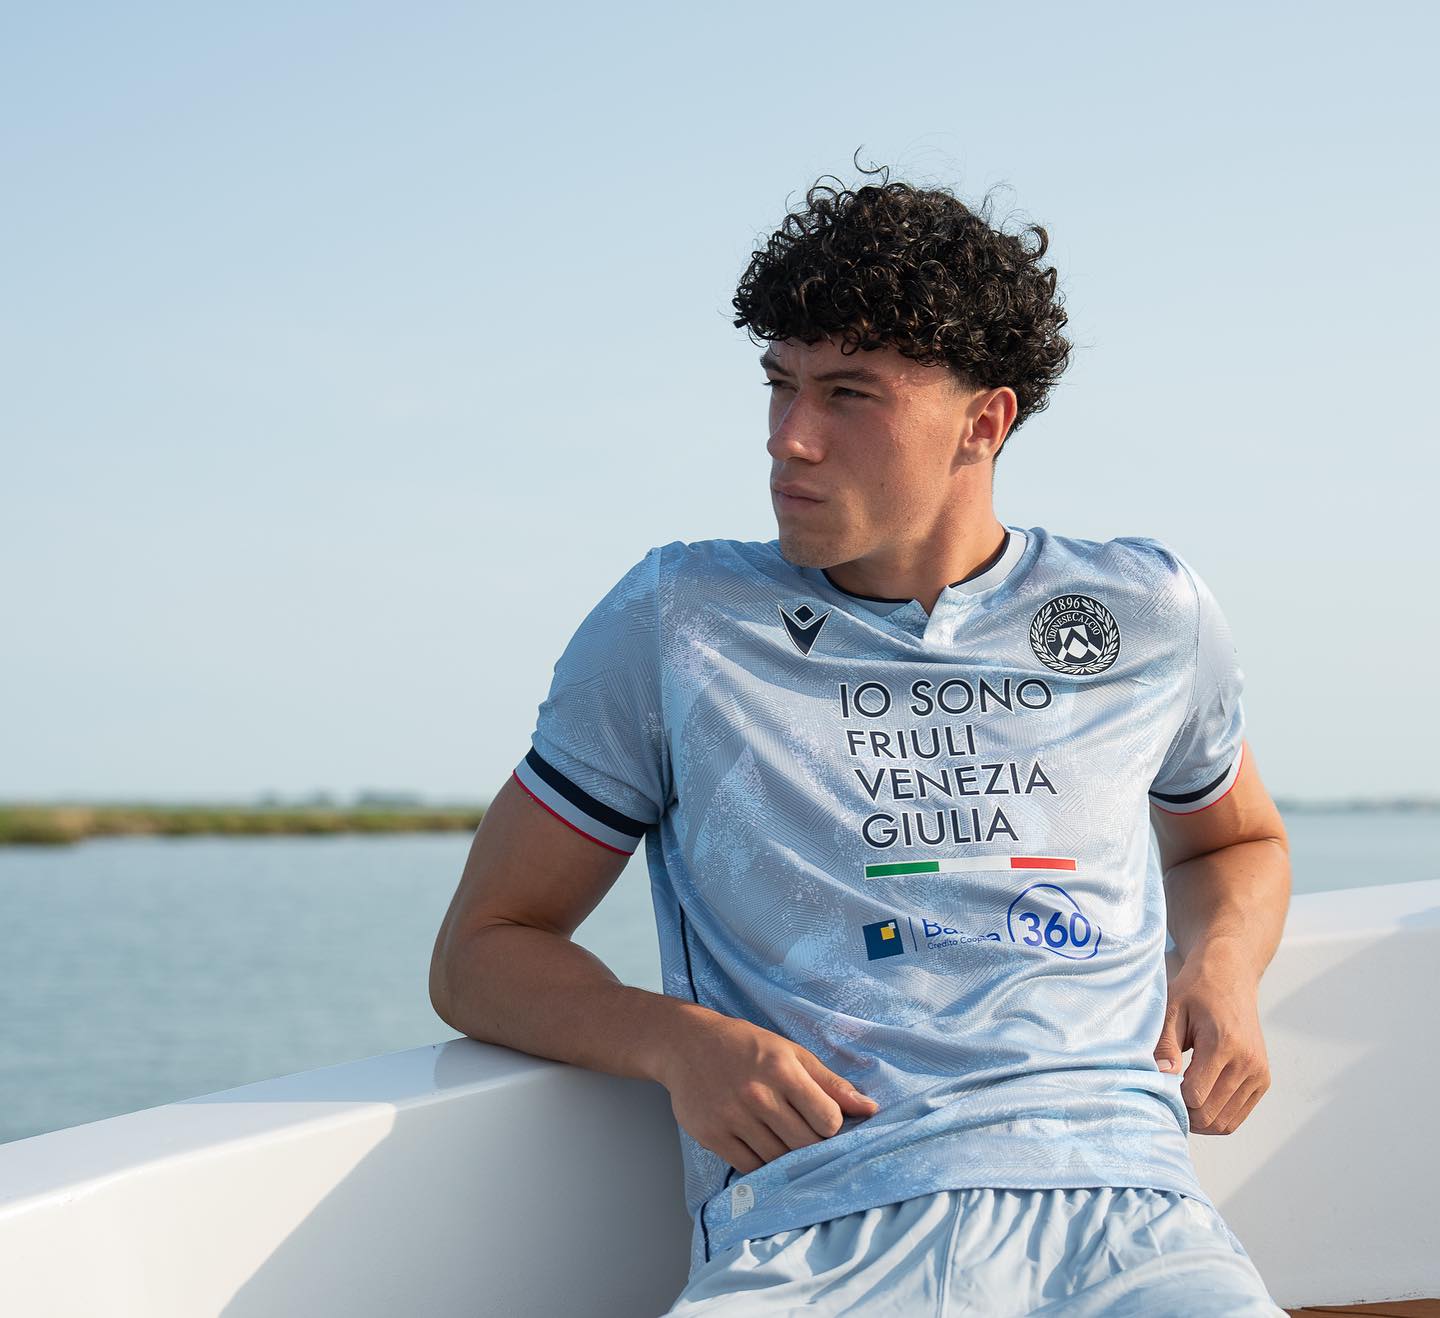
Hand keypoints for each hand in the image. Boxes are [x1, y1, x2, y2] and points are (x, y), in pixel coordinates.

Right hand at [656, 1009, 879, 1172]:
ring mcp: (732, 1117)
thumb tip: (870, 1109)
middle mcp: (757, 1094)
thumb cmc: (746, 1046)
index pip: (828, 1120)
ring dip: (787, 1156)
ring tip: (783, 1139)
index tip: (823, 1119)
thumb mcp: (790, 1053)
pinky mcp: (712, 1135)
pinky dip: (762, 1165)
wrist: (686, 1044)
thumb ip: (830, 1083)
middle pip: (805, 1144)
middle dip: (813, 1144)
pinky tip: (762, 1147)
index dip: (832, 1125)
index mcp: (782, 1069)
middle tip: (805, 1134)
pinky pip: (750, 1167)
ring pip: (778, 1160)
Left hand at [1154, 953, 1271, 1134]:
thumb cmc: (1195, 991)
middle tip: (1165, 1100)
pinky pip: (1238, 1115)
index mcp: (1223, 1044)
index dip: (1173, 1098)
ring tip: (1181, 1102)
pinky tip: (1199, 1101)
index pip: (1196, 1095)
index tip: (1158, 1087)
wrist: (1230, 977)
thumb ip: (1165, 1045)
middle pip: (1211, 1115)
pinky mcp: (1263, 1080)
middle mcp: (1247, 1062)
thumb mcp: (1171, 1010)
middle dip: (1185, 1115)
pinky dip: (1217, 1117)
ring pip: (1226, 1122)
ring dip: (1201, 1121)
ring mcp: (1258, 1073)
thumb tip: (1161, 1076)